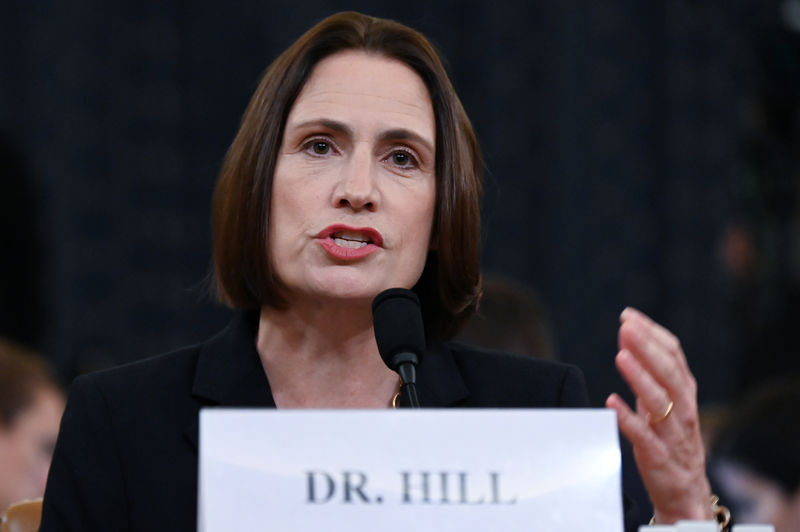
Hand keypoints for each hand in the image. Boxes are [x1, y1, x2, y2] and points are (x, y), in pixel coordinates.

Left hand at [605, 307, 712, 523]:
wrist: (685, 490)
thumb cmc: (670, 437)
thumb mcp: (663, 399)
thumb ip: (649, 369)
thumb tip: (628, 334)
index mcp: (684, 391)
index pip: (673, 354)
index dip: (652, 333)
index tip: (627, 315)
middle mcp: (683, 408)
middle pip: (669, 372)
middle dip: (647, 347)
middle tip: (626, 326)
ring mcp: (672, 433)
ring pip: (659, 401)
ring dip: (640, 377)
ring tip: (621, 356)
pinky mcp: (658, 456)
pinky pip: (643, 436)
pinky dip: (628, 418)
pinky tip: (611, 402)